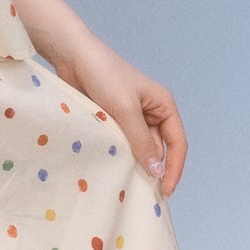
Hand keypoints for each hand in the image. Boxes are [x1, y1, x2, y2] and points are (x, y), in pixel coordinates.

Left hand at [53, 36, 186, 195]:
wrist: (72, 55)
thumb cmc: (104, 75)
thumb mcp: (125, 108)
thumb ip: (141, 140)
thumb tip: (156, 170)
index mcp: (163, 105)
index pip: (177, 143)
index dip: (174, 168)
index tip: (165, 190)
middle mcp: (150, 111)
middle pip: (158, 148)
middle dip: (152, 168)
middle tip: (142, 194)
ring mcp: (130, 115)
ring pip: (138, 147)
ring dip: (133, 162)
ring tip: (126, 184)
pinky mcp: (111, 118)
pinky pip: (120, 142)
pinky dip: (118, 154)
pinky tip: (111, 168)